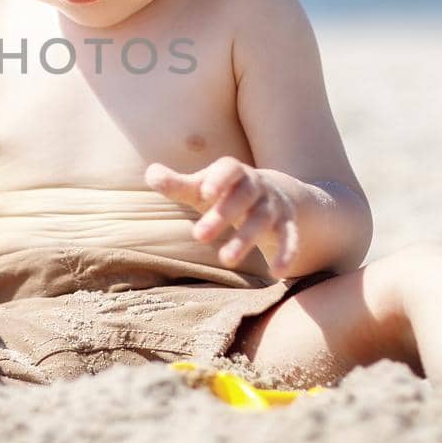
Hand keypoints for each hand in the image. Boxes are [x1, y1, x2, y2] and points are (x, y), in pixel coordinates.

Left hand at [145, 157, 300, 275]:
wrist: (274, 193)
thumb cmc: (225, 192)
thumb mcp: (202, 188)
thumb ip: (178, 184)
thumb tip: (151, 173)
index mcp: (234, 172)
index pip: (229, 169)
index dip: (218, 180)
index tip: (204, 194)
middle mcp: (257, 186)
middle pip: (244, 197)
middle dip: (223, 215)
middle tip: (198, 236)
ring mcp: (274, 205)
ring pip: (263, 219)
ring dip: (246, 239)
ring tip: (225, 261)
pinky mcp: (287, 225)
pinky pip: (290, 238)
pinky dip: (286, 254)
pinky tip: (276, 274)